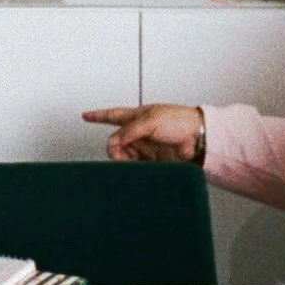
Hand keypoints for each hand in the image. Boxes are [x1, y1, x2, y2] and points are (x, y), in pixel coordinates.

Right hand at [83, 101, 205, 163]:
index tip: (85, 116)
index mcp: (137, 116)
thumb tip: (115, 141)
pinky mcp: (152, 161)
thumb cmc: (180, 121)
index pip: (112, 115)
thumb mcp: (151, 120)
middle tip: (121, 155)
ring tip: (133, 162)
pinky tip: (137, 169)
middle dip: (115, 149)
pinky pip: (136, 167)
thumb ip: (130, 130)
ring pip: (124, 156)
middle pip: (116, 142)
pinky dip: (134, 169)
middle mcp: (139, 132)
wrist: (198, 138)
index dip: (98, 115)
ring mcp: (145, 147)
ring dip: (124, 160)